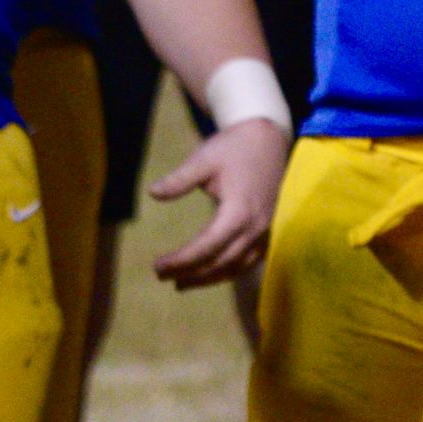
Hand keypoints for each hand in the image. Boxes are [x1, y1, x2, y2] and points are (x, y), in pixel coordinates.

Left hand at [148, 114, 287, 285]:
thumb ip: (180, 179)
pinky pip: (250, 260)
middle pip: (220, 262)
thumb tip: (153, 193)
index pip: (206, 247)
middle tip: (162, 276)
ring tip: (182, 283)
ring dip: (209, 278)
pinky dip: (229, 271)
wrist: (269, 138)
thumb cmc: (235, 147)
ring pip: (237, 266)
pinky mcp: (269, 229)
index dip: (181, 261)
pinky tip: (213, 273)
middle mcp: (255, 227)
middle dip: (190, 273)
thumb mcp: (205, 158)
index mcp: (239, 211)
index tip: (158, 266)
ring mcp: (266, 230)